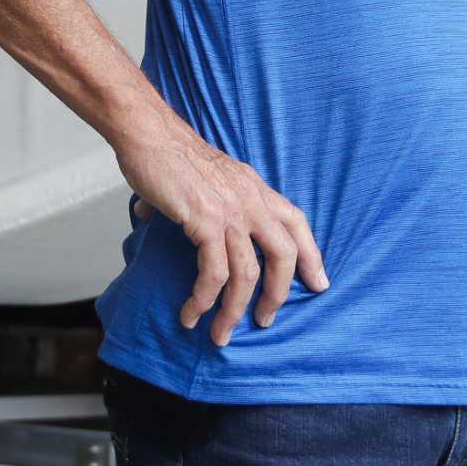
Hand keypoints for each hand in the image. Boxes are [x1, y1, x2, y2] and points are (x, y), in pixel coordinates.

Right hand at [115, 121, 328, 345]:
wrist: (147, 132)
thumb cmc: (167, 152)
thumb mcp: (204, 175)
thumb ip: (197, 200)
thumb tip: (158, 217)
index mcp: (254, 187)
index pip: (296, 221)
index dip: (312, 254)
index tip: (319, 283)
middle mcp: (250, 199)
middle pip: (284, 255)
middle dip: (278, 295)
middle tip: (264, 320)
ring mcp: (230, 211)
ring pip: (248, 274)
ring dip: (235, 311)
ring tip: (220, 333)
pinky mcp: (205, 221)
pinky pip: (214, 273)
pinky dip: (204, 299)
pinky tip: (191, 313)